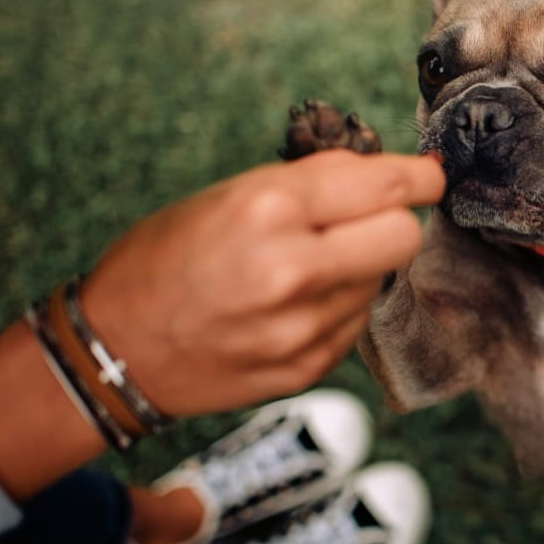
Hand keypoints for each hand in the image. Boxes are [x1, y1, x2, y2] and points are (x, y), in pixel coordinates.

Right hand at [79, 150, 443, 415]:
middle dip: (393, 222)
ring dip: (357, 267)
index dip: (419, 178)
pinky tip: (290, 306)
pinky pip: (354, 323)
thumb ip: (312, 183)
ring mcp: (301, 328)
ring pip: (379, 281)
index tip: (429, 177)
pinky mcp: (306, 369)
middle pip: (403, 237)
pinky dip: (336, 307)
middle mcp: (291, 270)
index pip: (385, 186)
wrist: (114, 351)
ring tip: (301, 269)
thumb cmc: (164, 259)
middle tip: (367, 219)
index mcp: (268, 210)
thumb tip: (390, 173)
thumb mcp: (228, 196)